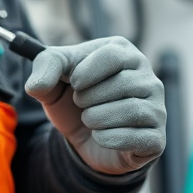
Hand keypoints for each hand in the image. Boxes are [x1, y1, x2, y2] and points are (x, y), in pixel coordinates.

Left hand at [25, 36, 165, 175]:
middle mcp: (148, 78)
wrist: (84, 138)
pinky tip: (100, 136)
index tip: (73, 83)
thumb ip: (44, 70)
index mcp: (124, 53)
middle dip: (90, 98)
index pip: (112, 55)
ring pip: (131, 110)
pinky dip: (108, 138)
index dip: (87, 71)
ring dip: (97, 118)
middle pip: (122, 84)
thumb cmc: (73, 99)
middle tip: (81, 104)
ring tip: (89, 119)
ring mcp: (157, 108)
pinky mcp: (156, 138)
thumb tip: (35, 85)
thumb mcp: (53, 80)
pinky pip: (136, 137)